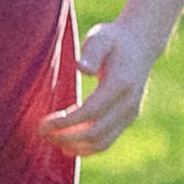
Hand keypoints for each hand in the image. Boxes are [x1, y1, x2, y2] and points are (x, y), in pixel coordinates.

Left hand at [39, 15, 159, 156]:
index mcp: (120, 85)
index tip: (42, 125)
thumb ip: (92, 52)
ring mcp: (130, 113)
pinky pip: (106, 140)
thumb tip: (81, 68)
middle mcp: (128, 103)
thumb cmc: (114, 39)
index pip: (90, 113)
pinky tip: (66, 142)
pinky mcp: (127, 118)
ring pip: (101, 143)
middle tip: (42, 134)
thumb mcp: (101, 37)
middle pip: (95, 133)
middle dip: (65, 137)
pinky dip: (86, 146)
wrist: (141, 44)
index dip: (65, 124)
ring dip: (75, 146)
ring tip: (52, 139)